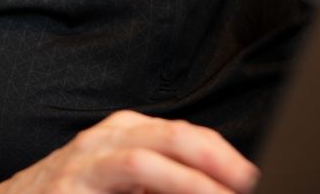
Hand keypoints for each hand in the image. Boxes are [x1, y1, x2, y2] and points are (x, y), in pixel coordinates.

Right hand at [0, 111, 258, 193]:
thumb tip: (217, 188)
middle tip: (249, 183)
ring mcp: (82, 164)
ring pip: (143, 160)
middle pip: (173, 137)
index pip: (188, 135)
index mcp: (127, 133)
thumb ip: (162, 182)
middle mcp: (105, 139)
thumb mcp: (122, 184)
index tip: (255, 179)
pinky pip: (117, 184)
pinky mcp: (64, 190)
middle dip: (217, 162)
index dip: (226, 157)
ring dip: (188, 182)